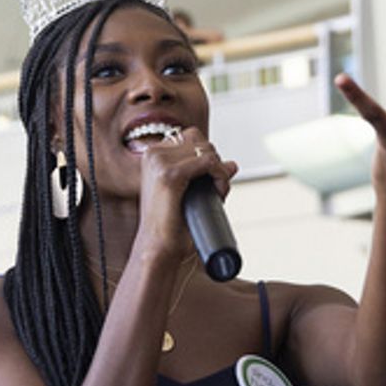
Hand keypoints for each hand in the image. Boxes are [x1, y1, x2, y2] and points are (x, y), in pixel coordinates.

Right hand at [137, 126, 237, 257]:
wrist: (159, 248)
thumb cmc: (172, 225)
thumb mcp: (191, 193)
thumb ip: (209, 175)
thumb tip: (232, 164)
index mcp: (153, 155)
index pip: (191, 137)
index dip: (206, 156)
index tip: (209, 181)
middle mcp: (153, 154)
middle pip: (199, 139)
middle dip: (214, 162)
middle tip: (215, 188)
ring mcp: (159, 162)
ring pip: (206, 149)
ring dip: (218, 170)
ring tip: (215, 192)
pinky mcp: (170, 174)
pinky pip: (209, 162)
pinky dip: (220, 176)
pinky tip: (217, 192)